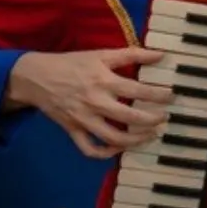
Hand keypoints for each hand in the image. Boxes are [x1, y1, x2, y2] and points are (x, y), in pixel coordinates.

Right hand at [4, 48, 171, 159]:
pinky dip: (105, 153)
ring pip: (113, 138)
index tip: (171, 96)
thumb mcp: (101, 54)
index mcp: (104, 81)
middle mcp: (95, 102)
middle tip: (164, 117)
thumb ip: (131, 54)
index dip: (159, 95)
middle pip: (130, 118)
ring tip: (151, 135)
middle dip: (152, 120)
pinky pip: (89, 149)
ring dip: (136, 140)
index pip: (138, 90)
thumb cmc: (71, 64)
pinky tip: (120, 148)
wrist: (35, 77)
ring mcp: (83, 119)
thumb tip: (160, 55)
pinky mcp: (72, 130)